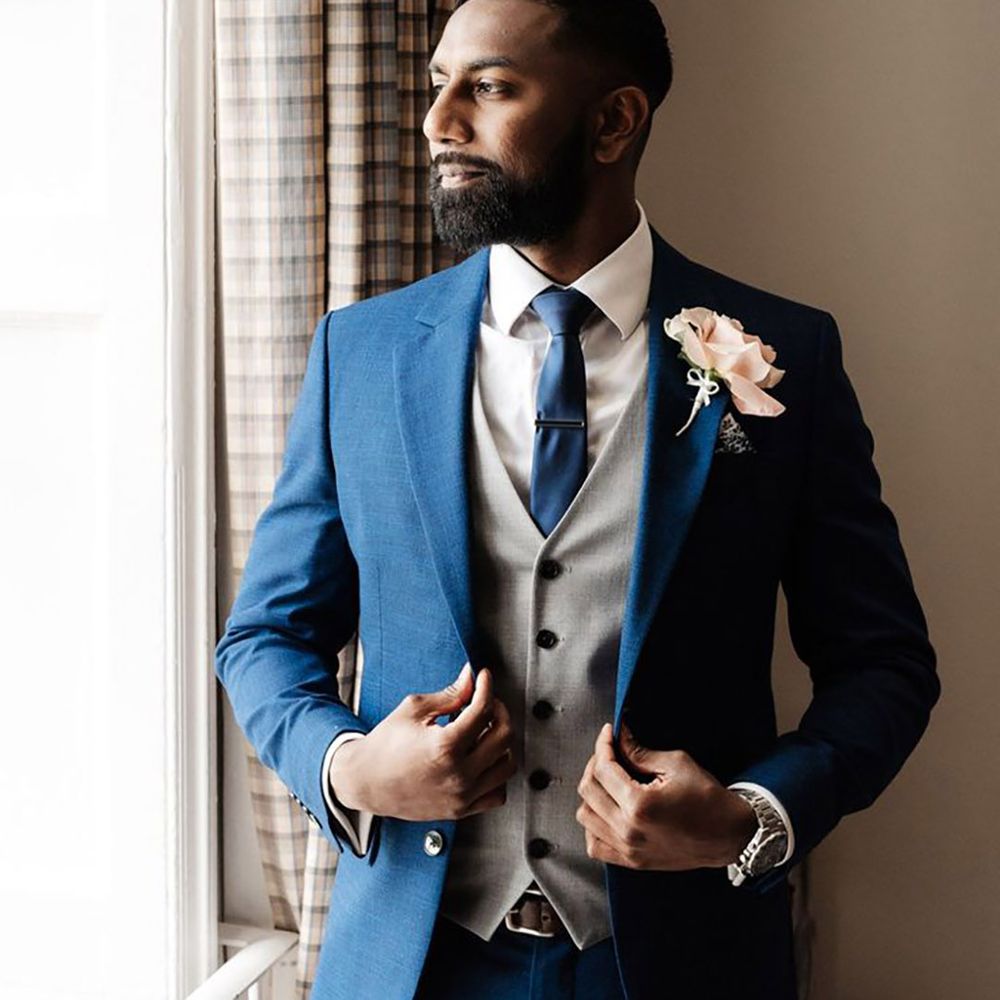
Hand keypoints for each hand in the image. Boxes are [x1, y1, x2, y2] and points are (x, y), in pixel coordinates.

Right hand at [327, 663, 516, 820]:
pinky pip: (498, 793)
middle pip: (503, 735)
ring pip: (507, 765)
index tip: (483, 678)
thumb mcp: (414, 710)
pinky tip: (483, 760)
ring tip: (484, 732)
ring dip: (501, 743)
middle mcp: (458, 774)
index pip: (483, 709)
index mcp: (445, 746)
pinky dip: (497, 775)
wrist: (365, 782)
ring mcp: (462, 795)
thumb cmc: (385, 746)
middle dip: (499, 710)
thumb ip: (450, 694)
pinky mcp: (461, 809)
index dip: (486, 686)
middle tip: (486, 702)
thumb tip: (470, 678)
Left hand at [575, 723, 757, 870]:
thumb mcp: (676, 764)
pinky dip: (594, 825)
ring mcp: (628, 849)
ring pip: (585, 816)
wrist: (729, 834)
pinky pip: (594, 845)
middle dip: (596, 763)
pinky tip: (607, 810)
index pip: (603, 768)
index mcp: (639, 805)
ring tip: (608, 780)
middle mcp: (628, 830)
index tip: (610, 734)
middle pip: (588, 790)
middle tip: (610, 752)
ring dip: (592, 793)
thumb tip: (619, 736)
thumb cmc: (708, 799)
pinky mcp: (632, 861)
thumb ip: (640, 752)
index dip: (603, 745)